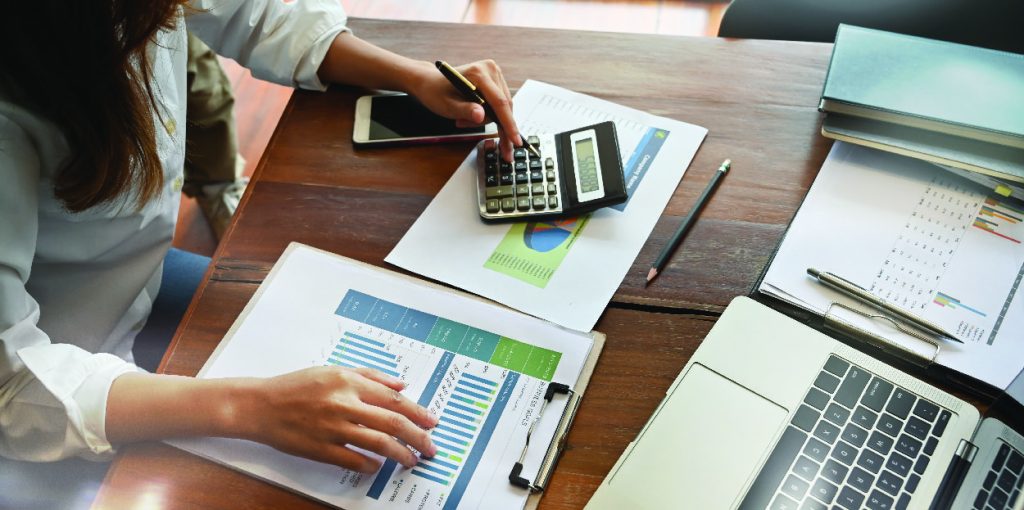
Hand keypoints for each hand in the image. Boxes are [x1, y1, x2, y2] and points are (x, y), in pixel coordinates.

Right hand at [245, 366, 438, 472]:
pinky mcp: (320, 448)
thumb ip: (370, 376)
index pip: (393, 398)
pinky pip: (353, 460)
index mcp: (349, 382)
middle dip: (417, 436)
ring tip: (412, 460)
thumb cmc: (297, 386)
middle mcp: (344, 403)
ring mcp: (332, 428)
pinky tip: (379, 467)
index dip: (417, 412)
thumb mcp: (334, 370)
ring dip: (400, 454)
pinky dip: (371, 465)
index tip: (432, 421)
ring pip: (378, 442)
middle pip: (392, 422)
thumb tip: (402, 383)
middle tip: (431, 447)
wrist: (261, 405)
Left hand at [410, 59, 521, 160]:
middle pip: (504, 106)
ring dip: (490, 121)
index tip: (515, 140)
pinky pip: (499, 103)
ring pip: (503, 107)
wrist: (430, 82)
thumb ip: (465, 110)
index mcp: (479, 73)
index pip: (499, 102)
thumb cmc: (436, 92)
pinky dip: (490, 115)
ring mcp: (494, 74)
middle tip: (499, 148)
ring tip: (464, 122)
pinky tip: (473, 117)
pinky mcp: (494, 80)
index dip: (509, 124)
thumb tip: (481, 116)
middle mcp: (490, 70)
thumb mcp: (447, 105)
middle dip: (501, 127)